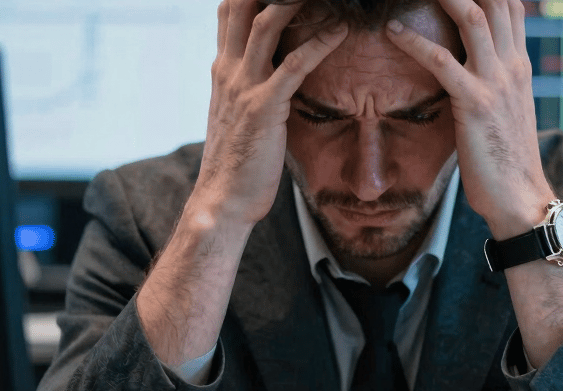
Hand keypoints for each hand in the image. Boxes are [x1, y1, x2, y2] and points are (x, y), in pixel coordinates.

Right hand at [198, 0, 347, 224]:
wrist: (222, 200)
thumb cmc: (236, 160)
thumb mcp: (236, 114)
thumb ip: (247, 87)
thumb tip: (268, 74)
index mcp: (222, 69)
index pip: (228, 12)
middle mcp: (229, 70)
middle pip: (241, 6)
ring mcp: (244, 86)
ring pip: (265, 24)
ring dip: (294, 1)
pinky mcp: (264, 107)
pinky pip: (294, 65)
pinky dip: (319, 43)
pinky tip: (340, 31)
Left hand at [385, 0, 552, 238]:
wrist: (521, 197)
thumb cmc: (506, 159)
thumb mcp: (507, 111)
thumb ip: (494, 83)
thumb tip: (471, 70)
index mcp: (519, 66)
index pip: (511, 7)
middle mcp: (512, 66)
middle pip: (496, 2)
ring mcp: (496, 83)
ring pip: (473, 19)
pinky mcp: (475, 104)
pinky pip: (442, 62)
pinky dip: (414, 41)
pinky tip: (392, 31)